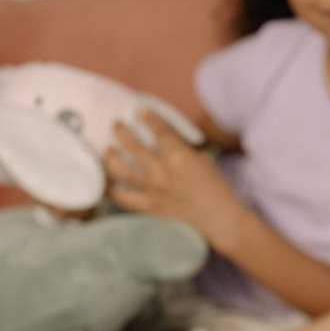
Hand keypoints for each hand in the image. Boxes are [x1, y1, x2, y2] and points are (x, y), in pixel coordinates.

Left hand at [105, 110, 244, 245]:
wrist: (219, 219)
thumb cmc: (218, 189)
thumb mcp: (205, 161)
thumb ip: (185, 150)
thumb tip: (170, 143)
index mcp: (180, 156)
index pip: (160, 131)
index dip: (148, 118)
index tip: (140, 111)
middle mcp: (163, 171)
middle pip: (133, 145)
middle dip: (121, 131)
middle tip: (117, 126)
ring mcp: (153, 190)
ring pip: (121, 169)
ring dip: (111, 157)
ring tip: (109, 152)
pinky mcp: (149, 207)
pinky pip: (123, 197)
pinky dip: (113, 190)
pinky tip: (110, 184)